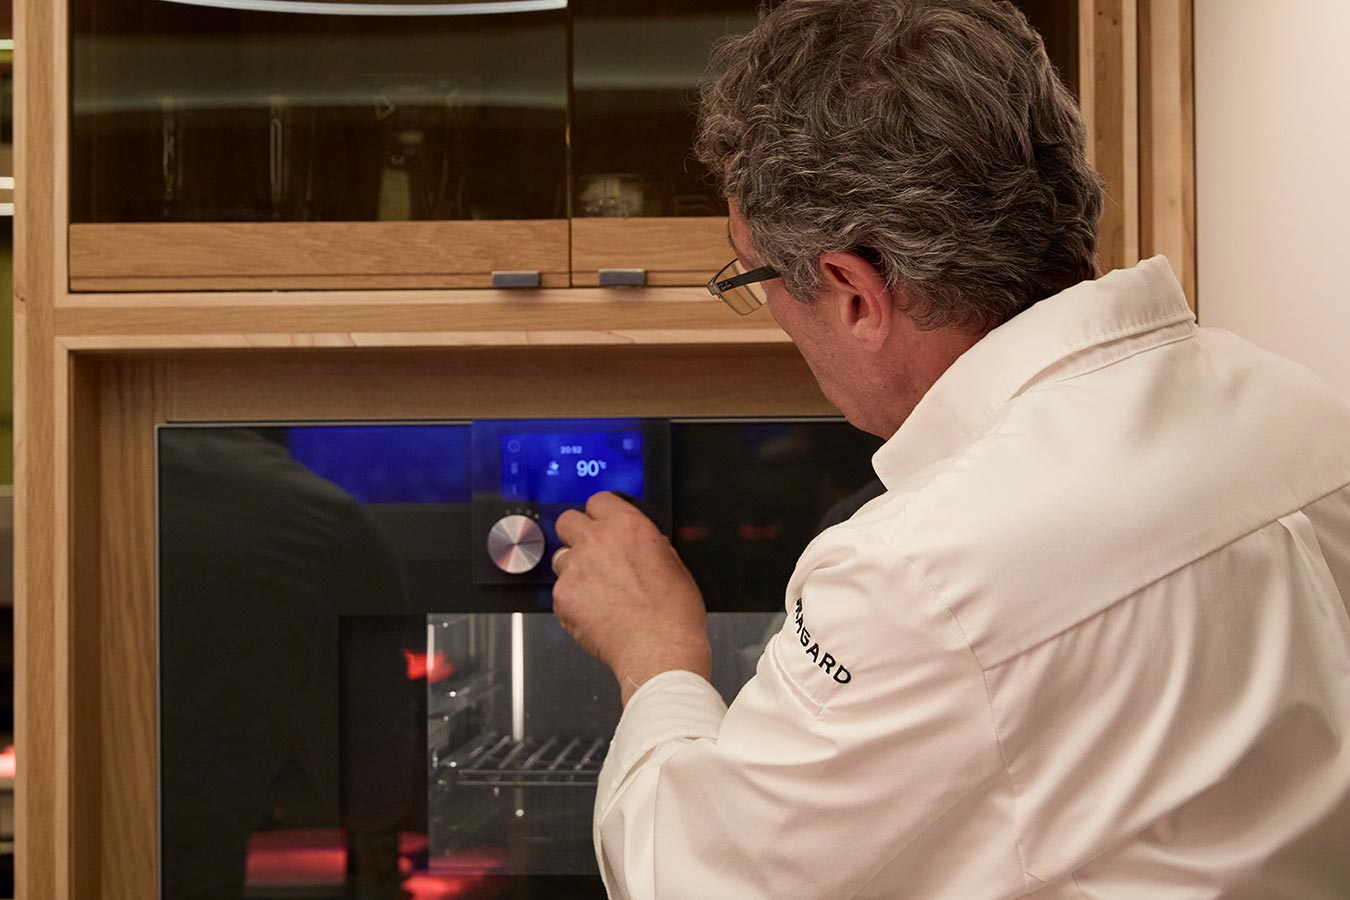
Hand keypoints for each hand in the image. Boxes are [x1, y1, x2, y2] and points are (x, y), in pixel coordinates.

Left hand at [552, 492, 710, 704]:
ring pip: (560, 557)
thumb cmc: (673, 615)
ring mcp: (575, 568)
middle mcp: (596, 541)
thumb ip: (652, 547)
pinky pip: (560, 590)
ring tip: (597, 590)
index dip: (601, 514)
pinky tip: (594, 612)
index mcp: (627, 526)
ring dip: (574, 568)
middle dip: (577, 533)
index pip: (598, 500)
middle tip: (592, 552)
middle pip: (567, 520)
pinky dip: (572, 600)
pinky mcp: (562, 597)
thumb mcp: (676, 566)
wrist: (659, 651)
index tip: (603, 524)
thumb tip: (646, 546)